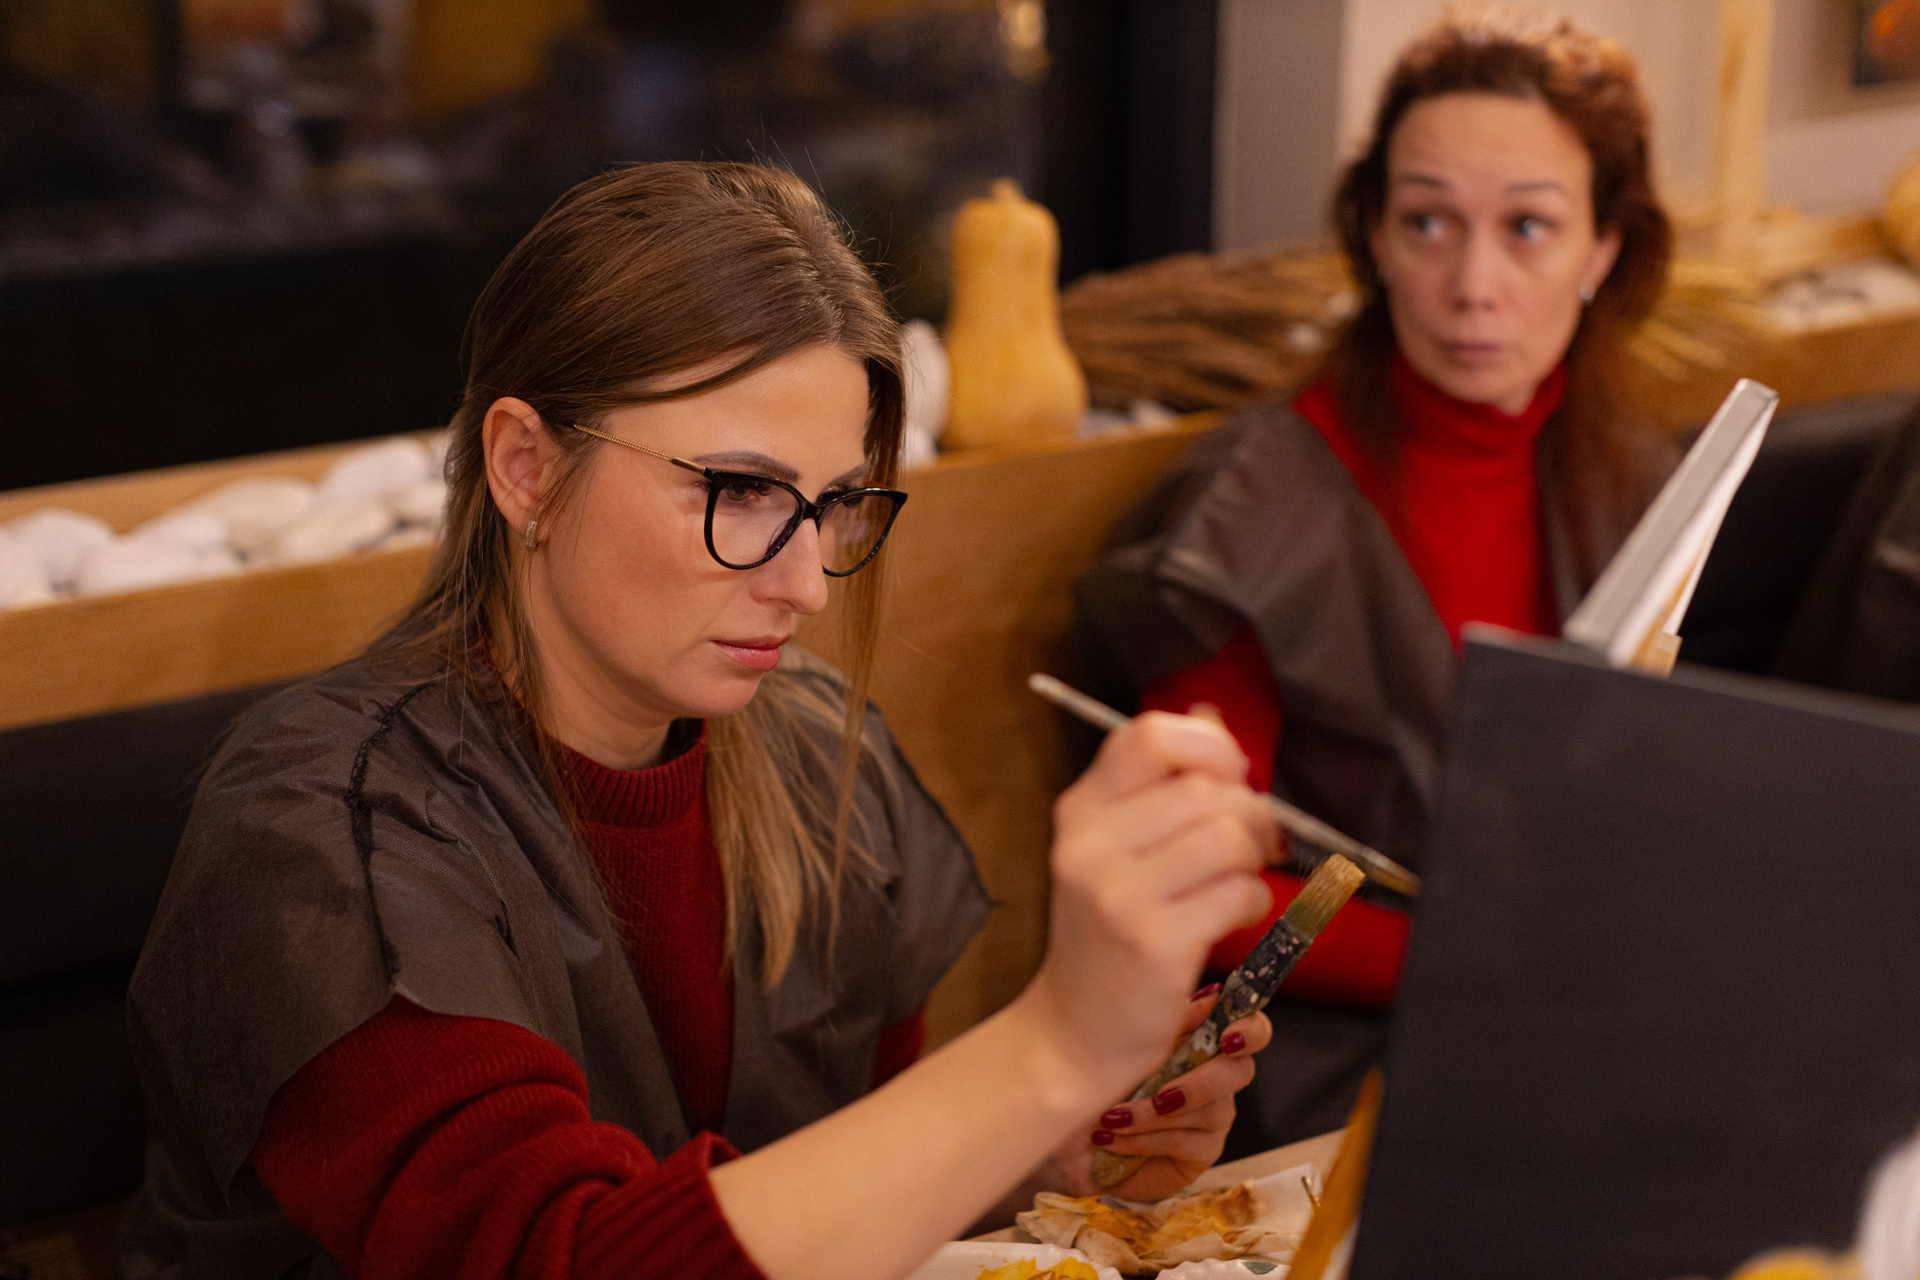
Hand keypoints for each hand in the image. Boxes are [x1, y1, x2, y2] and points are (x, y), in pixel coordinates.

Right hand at [1017, 712, 1276, 1103]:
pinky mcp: (1155, 942)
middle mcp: (1089, 845)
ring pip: (1228, 837)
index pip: (1149, 736)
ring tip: (1240, 880)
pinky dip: (1253, 901)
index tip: (1231, 776)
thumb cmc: (1108, 935)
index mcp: (1080, 810)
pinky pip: (1238, 893)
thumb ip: (1158, 787)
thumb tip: (1211, 719)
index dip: (1209, 747)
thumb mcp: (1113, 849)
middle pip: (1206, 789)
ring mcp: (1118, 895)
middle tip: (1256, 841)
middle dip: (1251, 812)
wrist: (1074, 1031)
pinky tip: (1232, 916)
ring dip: (1254, 858)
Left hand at [1044, 987, 1272, 1202]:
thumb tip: (1212, 993)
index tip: (1227, 1038)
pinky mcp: (1200, 1154)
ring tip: (1111, 1118)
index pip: (1252, 1029)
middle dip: (1200, 1084)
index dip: (1250, 1031)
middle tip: (1162, 1092)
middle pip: (1241, 1072)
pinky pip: (1189, 1144)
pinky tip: (1113, 1138)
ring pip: (1210, 1111)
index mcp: (1202, 1038)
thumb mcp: (1128, 1038)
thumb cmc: (1094, 1073)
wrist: (1062, 1128)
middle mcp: (1215, 1075)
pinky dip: (1145, 1139)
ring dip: (1154, 1114)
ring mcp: (1212, 1116)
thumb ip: (1174, 1016)